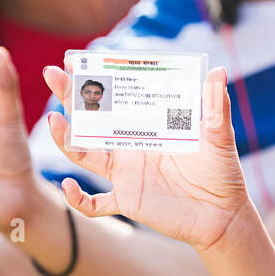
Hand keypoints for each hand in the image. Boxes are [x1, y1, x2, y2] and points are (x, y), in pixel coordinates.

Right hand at [42, 65, 250, 251]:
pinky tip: (69, 186)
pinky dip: (78, 199)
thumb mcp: (218, 136)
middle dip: (70, 96)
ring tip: (53, 119)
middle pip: (91, 119)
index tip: (76, 60)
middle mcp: (131, 146)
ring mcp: (126, 174)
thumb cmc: (222, 173)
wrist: (223, 216)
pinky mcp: (127, 200)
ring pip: (84, 155)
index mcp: (148, 125)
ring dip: (65, 139)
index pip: (116, 97)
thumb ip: (215, 106)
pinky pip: (95, 204)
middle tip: (52, 73)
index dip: (95, 79)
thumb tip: (219, 72)